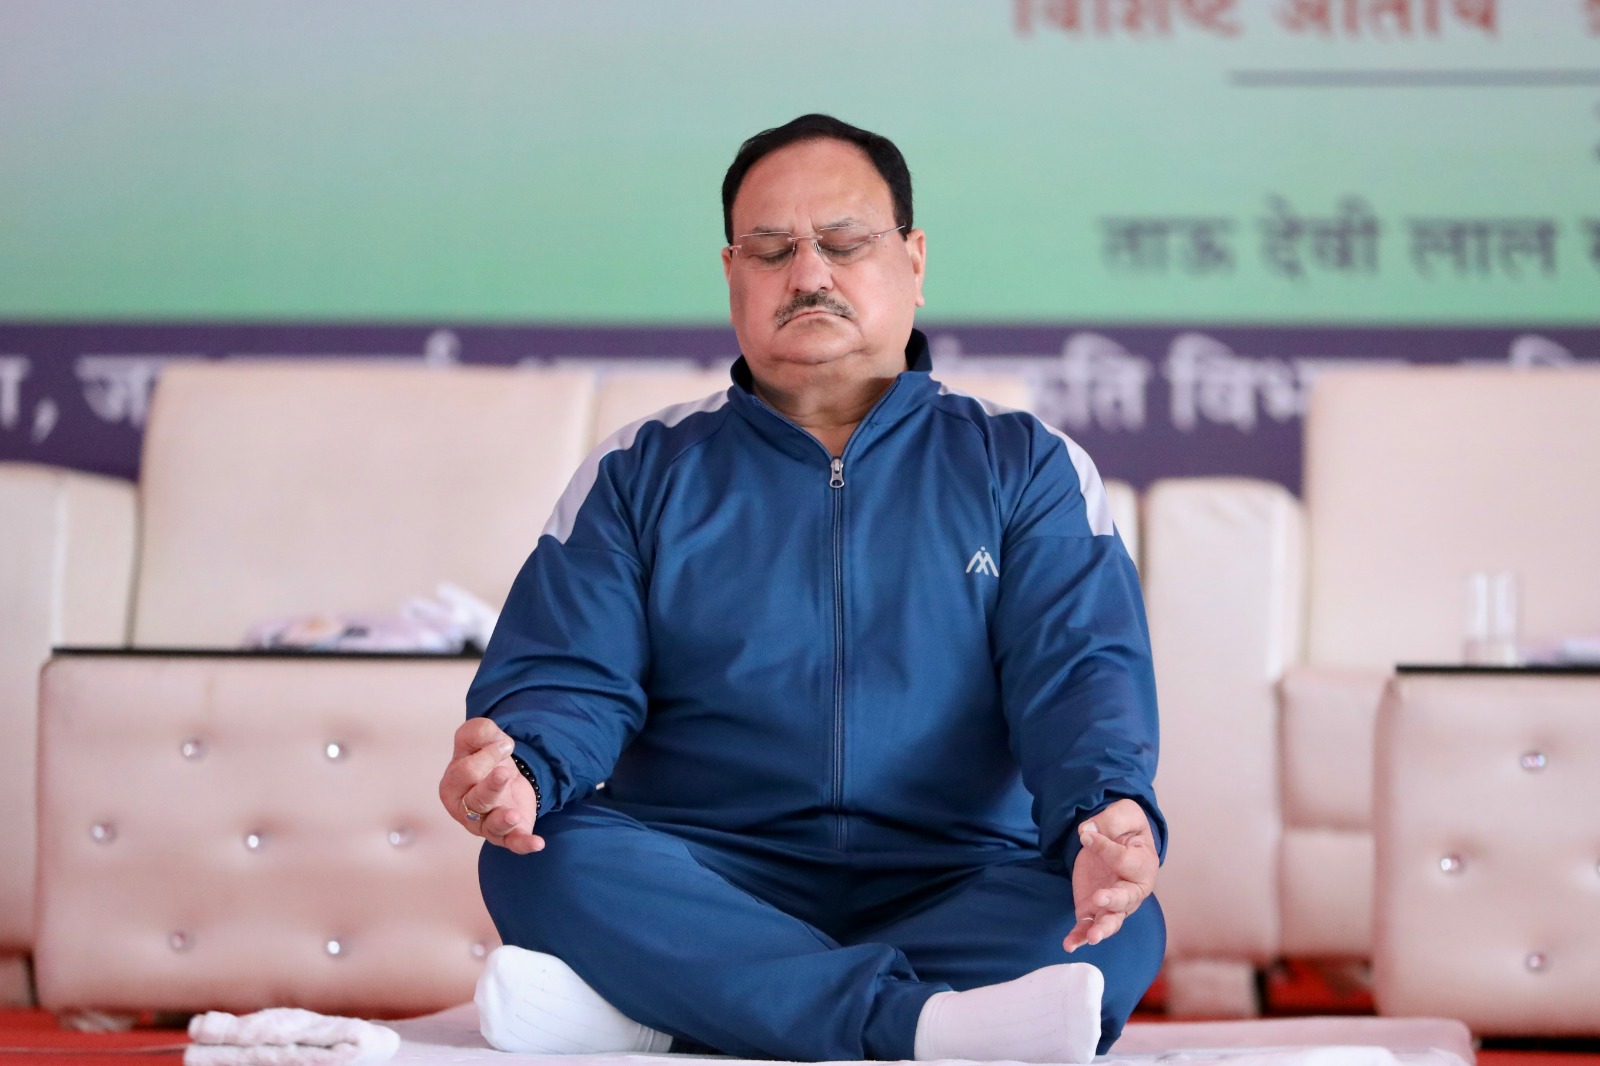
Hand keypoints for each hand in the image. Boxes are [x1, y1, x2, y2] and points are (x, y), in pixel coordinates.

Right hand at [439, 717, 543, 853]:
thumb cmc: (482, 760)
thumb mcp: (476, 738)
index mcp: (453, 785)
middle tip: (505, 771)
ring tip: (514, 814)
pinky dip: (525, 844)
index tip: (504, 744)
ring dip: (503, 820)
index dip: (487, 755)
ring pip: (493, 826)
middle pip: (477, 800)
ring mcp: (486, 824)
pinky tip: (538, 843)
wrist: (502, 776)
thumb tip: (498, 742)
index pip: (467, 771)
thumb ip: (479, 731)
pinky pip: (515, 842)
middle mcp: (466, 809)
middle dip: (491, 785)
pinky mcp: (508, 833)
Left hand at [1063, 798, 1156, 952]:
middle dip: (1113, 899)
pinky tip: (1069, 945)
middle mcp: (1132, 889)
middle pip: (1126, 899)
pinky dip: (1079, 937)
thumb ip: (1110, 821)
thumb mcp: (1124, 813)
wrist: (1115, 839)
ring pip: (1111, 921)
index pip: (1124, 860)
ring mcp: (1112, 903)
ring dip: (1102, 929)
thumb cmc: (1125, 828)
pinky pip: (1087, 926)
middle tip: (1100, 897)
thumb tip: (1087, 832)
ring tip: (1093, 937)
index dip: (1105, 847)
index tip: (1086, 834)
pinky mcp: (1092, 908)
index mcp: (1143, 864)